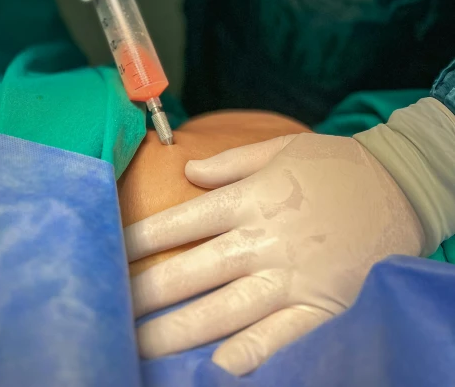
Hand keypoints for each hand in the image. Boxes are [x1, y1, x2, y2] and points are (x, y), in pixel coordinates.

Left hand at [125, 133, 423, 375]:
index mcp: (251, 199)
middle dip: (145, 291)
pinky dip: (246, 354)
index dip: (142, 239)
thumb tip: (188, 172)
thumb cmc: (336, 165)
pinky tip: (214, 369)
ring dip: (177, 330)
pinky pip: (277, 337)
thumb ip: (231, 162)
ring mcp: (291, 277)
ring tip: (138, 344)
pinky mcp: (320, 306)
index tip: (112, 252)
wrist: (400, 188)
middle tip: (109, 307)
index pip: (182, 222)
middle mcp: (264, 240)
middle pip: (191, 271)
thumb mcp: (283, 147)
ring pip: (222, 310)